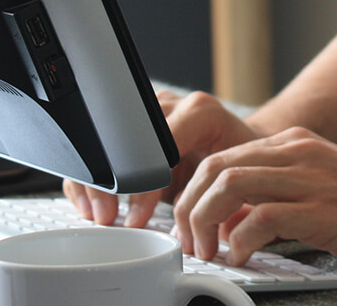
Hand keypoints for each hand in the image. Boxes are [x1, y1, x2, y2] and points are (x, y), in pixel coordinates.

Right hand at [63, 90, 260, 226]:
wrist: (243, 147)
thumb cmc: (244, 163)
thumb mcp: (236, 177)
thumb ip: (214, 195)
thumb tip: (190, 231)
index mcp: (200, 112)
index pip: (159, 146)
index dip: (142, 185)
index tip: (136, 216)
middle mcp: (171, 106)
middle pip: (124, 139)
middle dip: (111, 184)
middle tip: (108, 216)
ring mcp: (148, 112)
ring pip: (106, 140)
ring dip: (96, 181)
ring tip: (99, 213)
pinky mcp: (133, 125)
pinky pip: (101, 147)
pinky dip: (92, 177)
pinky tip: (92, 202)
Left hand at [172, 127, 336, 273]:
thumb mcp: (323, 190)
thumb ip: (278, 199)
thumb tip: (230, 224)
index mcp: (296, 145)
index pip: (220, 156)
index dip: (193, 192)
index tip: (187, 225)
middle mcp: (299, 153)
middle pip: (214, 166)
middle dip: (188, 207)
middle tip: (191, 244)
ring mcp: (312, 179)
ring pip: (227, 185)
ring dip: (204, 223)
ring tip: (208, 252)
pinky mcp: (325, 211)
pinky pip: (260, 218)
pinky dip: (240, 242)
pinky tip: (244, 258)